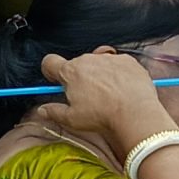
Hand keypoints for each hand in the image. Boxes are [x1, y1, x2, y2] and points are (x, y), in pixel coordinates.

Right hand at [33, 50, 174, 161]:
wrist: (136, 114)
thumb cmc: (103, 116)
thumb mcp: (72, 119)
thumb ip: (54, 112)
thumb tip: (43, 111)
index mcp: (70, 72)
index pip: (50, 62)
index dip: (51, 71)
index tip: (56, 80)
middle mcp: (89, 60)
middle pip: (77, 64)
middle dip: (80, 77)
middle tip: (88, 96)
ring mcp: (109, 58)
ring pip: (99, 62)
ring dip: (100, 73)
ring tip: (109, 93)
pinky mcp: (128, 61)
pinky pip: (119, 63)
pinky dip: (119, 73)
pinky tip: (123, 88)